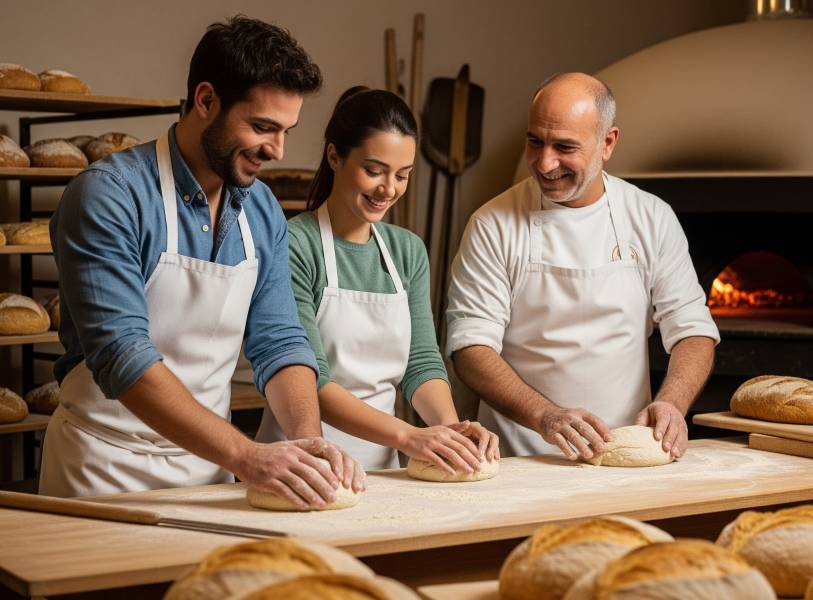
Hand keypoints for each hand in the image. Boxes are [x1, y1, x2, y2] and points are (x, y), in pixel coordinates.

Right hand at [233, 437, 363, 509]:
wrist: (244, 455)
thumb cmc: (268, 452)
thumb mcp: (288, 445)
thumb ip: (305, 445)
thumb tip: (324, 443)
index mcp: (294, 452)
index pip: (316, 464)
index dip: (328, 475)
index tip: (337, 485)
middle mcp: (288, 460)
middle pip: (310, 475)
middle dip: (324, 488)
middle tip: (333, 498)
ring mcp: (277, 471)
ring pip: (299, 485)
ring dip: (312, 496)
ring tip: (322, 504)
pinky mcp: (268, 481)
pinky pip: (285, 492)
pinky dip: (296, 500)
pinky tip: (304, 506)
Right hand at [397, 424, 481, 475]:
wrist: (407, 436)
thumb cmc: (425, 434)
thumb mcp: (441, 428)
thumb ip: (455, 427)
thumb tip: (468, 423)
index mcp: (447, 431)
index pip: (465, 441)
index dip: (474, 450)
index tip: (481, 459)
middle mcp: (441, 436)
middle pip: (460, 449)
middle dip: (472, 459)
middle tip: (479, 468)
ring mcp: (433, 444)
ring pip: (451, 455)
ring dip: (462, 464)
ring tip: (469, 471)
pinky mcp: (425, 452)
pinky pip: (438, 460)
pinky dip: (446, 467)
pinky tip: (453, 473)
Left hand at [447, 420, 499, 461]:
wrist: (449, 437)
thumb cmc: (448, 434)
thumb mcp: (450, 431)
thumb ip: (458, 426)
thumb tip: (467, 422)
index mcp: (474, 426)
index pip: (483, 433)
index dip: (483, 444)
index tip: (480, 454)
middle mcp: (481, 430)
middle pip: (491, 436)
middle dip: (491, 448)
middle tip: (488, 458)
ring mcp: (484, 436)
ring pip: (494, 440)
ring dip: (495, 450)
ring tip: (492, 460)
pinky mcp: (486, 443)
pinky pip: (494, 446)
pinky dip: (495, 452)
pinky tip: (495, 460)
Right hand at [538, 406, 610, 460]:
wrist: (545, 416)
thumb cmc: (568, 421)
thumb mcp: (580, 418)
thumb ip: (592, 427)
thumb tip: (608, 440)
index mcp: (581, 413)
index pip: (594, 420)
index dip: (603, 429)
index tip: (610, 440)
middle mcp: (571, 417)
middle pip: (584, 428)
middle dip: (593, 438)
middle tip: (602, 448)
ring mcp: (561, 425)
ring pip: (572, 435)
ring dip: (581, 446)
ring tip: (589, 455)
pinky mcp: (552, 433)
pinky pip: (560, 442)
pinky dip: (567, 449)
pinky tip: (573, 456)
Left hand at [635, 401, 687, 457]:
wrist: (669, 407)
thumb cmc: (654, 412)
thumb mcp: (645, 413)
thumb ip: (640, 422)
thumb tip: (633, 435)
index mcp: (663, 410)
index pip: (663, 419)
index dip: (660, 428)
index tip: (657, 437)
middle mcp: (674, 417)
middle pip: (673, 428)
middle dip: (669, 439)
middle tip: (665, 448)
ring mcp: (681, 424)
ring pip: (681, 435)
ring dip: (678, 445)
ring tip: (673, 454)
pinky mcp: (684, 432)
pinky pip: (685, 440)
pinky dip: (682, 448)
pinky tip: (678, 455)